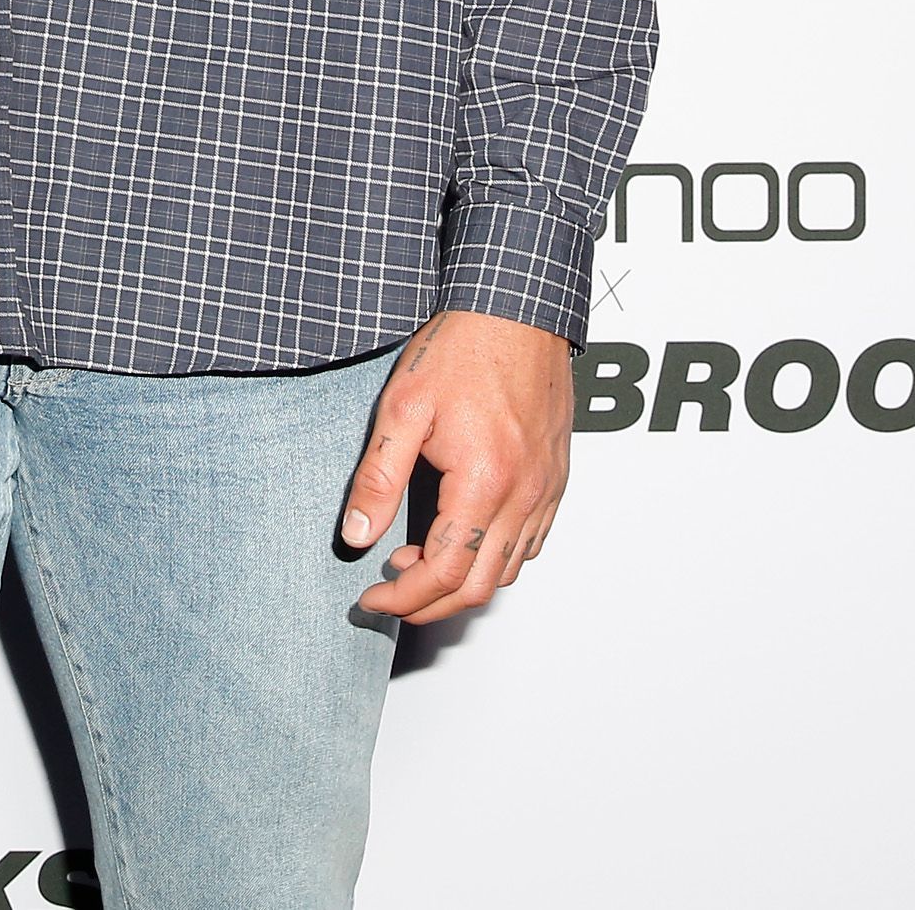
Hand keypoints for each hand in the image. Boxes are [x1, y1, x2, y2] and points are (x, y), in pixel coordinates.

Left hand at [341, 309, 572, 624]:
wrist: (518, 309)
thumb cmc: (463, 349)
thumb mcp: (402, 409)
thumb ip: (378, 479)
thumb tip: (357, 536)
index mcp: (485, 483)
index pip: (442, 572)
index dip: (402, 598)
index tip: (371, 598)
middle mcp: (525, 495)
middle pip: (480, 586)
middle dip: (429, 605)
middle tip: (390, 596)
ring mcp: (547, 490)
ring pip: (510, 571)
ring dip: (463, 584)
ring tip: (417, 563)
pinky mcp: (556, 479)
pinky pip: (531, 544)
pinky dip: (495, 560)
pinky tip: (463, 540)